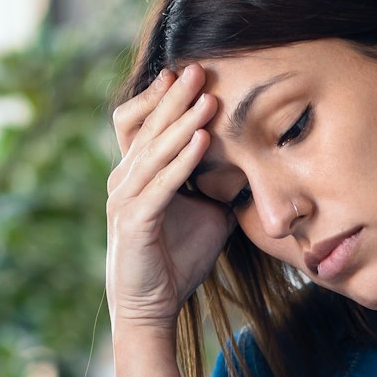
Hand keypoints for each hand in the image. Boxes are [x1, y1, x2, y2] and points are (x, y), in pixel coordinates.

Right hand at [104, 61, 238, 332]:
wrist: (152, 308)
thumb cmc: (176, 261)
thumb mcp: (204, 214)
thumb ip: (218, 186)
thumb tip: (252, 165)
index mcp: (135, 173)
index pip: (142, 122)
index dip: (162, 97)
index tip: (190, 73)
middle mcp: (123, 180)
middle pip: (148, 127)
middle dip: (175, 97)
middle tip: (199, 68)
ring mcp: (125, 199)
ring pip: (155, 150)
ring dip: (183, 122)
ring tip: (207, 97)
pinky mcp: (135, 221)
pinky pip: (161, 184)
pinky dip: (182, 160)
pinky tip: (203, 140)